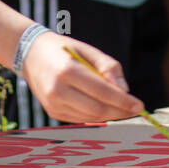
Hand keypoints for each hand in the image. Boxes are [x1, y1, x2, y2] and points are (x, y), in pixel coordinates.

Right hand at [20, 31, 143, 123]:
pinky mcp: (52, 112)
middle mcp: (58, 90)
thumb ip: (108, 68)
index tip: (139, 104)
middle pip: (97, 109)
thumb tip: (125, 90)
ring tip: (122, 107)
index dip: (123, 101)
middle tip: (134, 109)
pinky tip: (104, 107)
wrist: (30, 54)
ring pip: (90, 117)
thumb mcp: (88, 50)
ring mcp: (53, 104)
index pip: (102, 92)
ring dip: (110, 114)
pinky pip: (80, 118)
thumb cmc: (63, 49)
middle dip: (120, 111)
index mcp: (67, 71)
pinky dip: (96, 115)